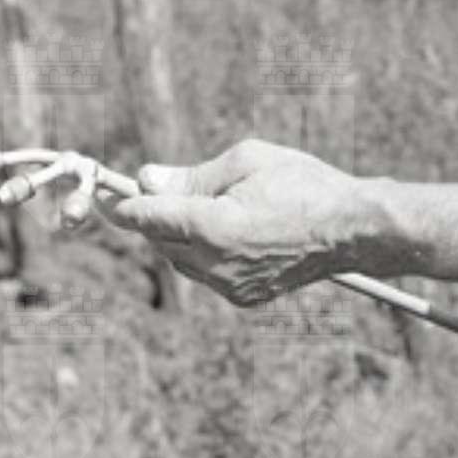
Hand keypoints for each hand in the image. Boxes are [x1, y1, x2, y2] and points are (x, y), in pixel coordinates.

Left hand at [107, 138, 373, 308]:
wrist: (353, 227)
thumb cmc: (305, 184)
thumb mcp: (247, 161)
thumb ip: (192, 174)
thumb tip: (148, 179)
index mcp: (212, 227)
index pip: (148, 217)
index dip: (122, 206)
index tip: (104, 196)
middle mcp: (216, 264)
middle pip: (160, 241)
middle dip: (152, 217)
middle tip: (152, 191)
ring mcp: (230, 286)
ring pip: (182, 261)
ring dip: (177, 235)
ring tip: (197, 206)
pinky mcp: (245, 296)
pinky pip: (207, 273)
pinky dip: (203, 252)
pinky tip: (224, 229)